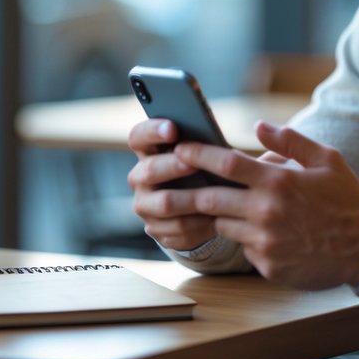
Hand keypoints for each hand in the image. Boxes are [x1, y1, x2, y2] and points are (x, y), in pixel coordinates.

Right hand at [126, 118, 217, 250]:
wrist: (203, 205)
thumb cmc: (205, 168)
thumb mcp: (203, 152)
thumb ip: (203, 142)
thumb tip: (220, 134)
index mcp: (148, 151)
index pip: (138, 137)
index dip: (152, 131)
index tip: (173, 128)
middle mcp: (140, 177)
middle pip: (149, 170)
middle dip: (172, 166)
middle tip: (193, 164)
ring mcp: (145, 205)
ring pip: (163, 204)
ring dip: (189, 199)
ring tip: (213, 195)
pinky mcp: (157, 230)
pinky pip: (176, 230)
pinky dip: (197, 225)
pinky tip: (215, 219)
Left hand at [166, 121, 358, 289]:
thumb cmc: (347, 200)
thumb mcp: (327, 159)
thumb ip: (291, 140)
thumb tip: (258, 126)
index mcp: (279, 182)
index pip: (226, 164)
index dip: (198, 155)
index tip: (179, 149)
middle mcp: (267, 213)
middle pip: (210, 199)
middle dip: (183, 190)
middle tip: (166, 183)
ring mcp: (266, 242)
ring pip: (222, 225)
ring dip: (215, 215)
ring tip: (208, 205)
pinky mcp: (268, 266)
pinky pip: (244, 249)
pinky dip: (244, 238)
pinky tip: (255, 232)